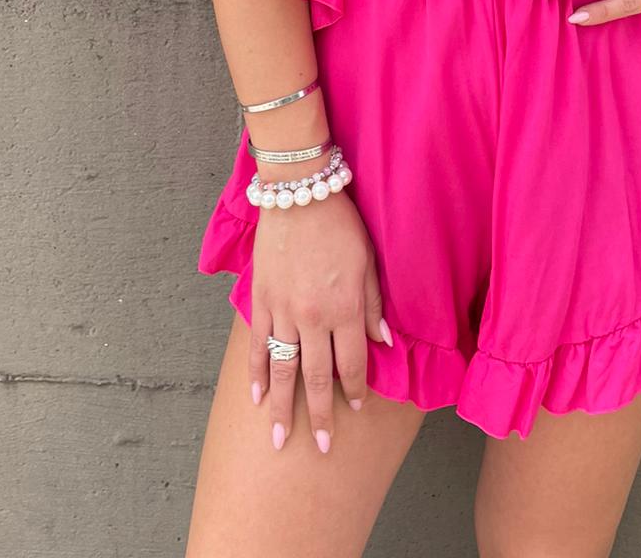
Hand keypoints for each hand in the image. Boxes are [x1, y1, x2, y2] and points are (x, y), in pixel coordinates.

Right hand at [248, 188, 390, 454]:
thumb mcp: (369, 260)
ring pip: (284, 369)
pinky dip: (258, 372)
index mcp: (345, 307)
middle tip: (322, 447)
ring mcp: (283, 311)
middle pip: (316, 377)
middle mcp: (313, 317)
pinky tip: (257, 397)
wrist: (299, 193)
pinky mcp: (262, 299)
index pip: (351, 363)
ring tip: (280, 439)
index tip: (356, 409)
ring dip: (282, 407)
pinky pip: (259, 344)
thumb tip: (384, 343)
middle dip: (319, 415)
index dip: (356, 388)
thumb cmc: (341, 223)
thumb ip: (375, 305)